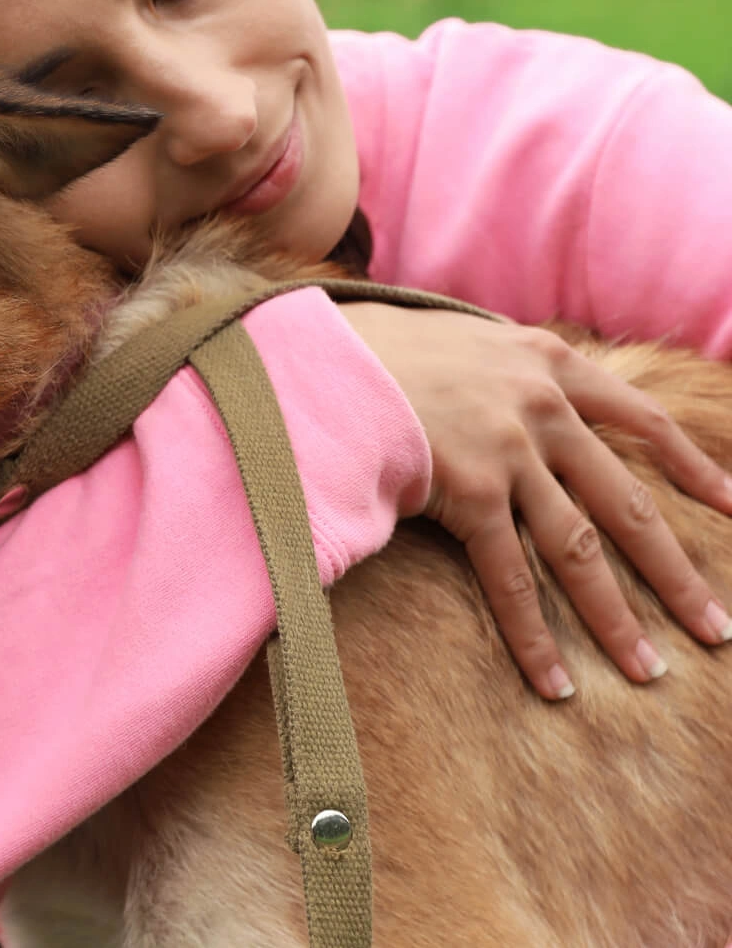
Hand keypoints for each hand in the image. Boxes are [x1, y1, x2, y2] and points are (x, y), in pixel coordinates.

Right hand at [340, 303, 731, 699]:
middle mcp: (543, 406)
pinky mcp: (470, 491)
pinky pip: (511, 575)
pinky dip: (534, 634)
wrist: (322, 348)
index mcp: (546, 360)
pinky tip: (555, 680)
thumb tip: (505, 388)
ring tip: (648, 670)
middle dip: (675, 573)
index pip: (640, 417)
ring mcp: (510, 451)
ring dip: (617, 618)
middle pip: (628, 503)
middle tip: (713, 629)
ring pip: (581, 549)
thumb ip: (499, 365)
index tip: (727, 504)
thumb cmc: (374, 344)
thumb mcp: (458, 334)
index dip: (688, 464)